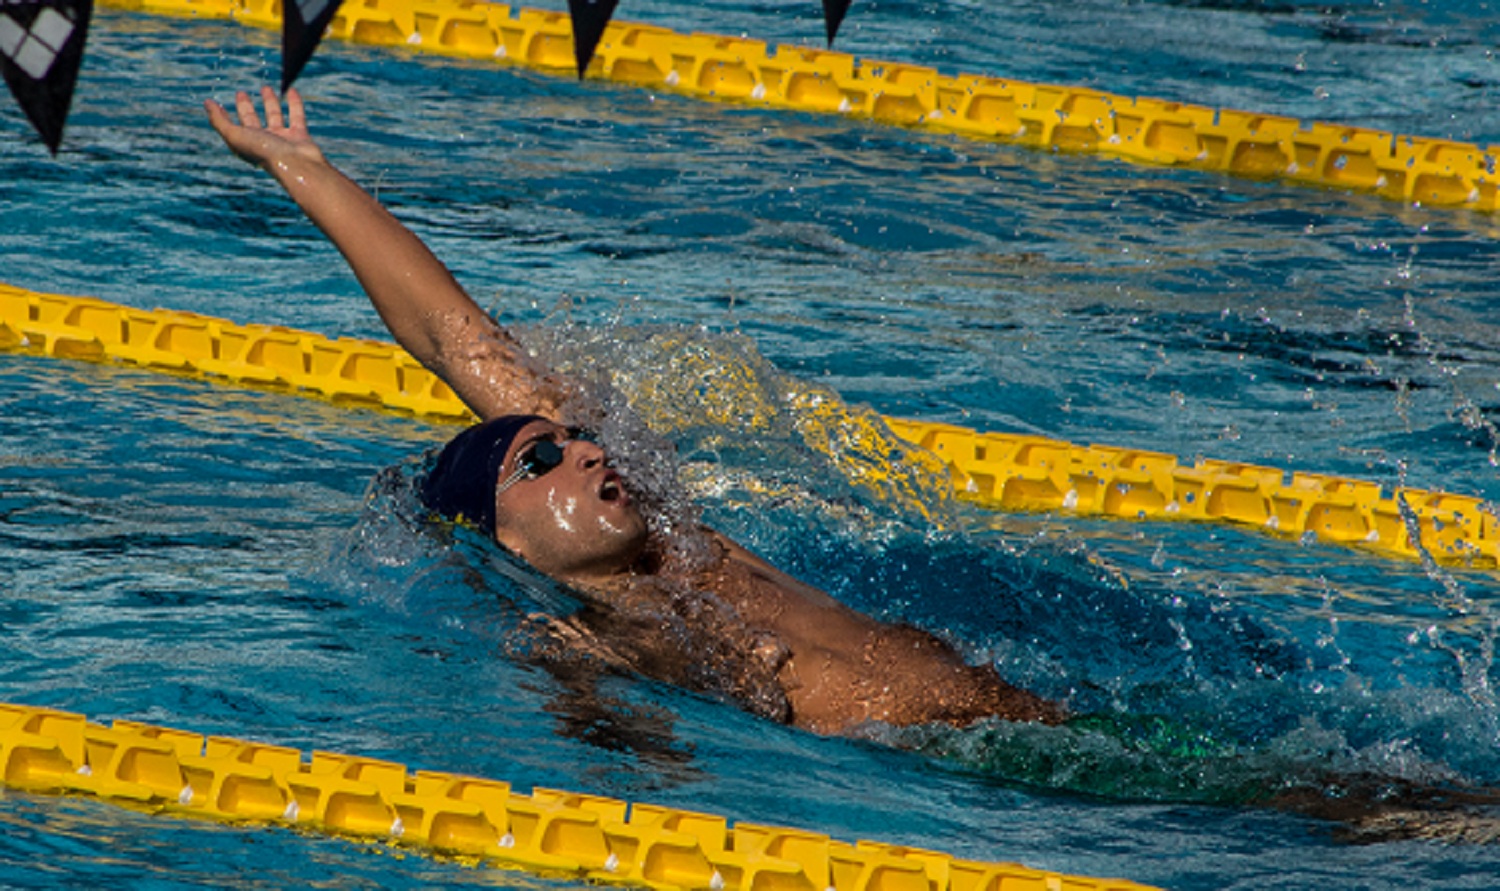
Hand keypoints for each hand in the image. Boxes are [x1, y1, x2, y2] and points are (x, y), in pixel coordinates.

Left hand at [204, 86, 325, 170]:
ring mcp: (282, 139)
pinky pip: (297, 116)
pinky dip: (294, 103)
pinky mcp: (299, 136)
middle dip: (246, 107)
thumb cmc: (264, 152)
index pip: (232, 126)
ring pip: (274, 116)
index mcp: (246, 143)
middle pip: (252, 121)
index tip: (216, 103)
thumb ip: (219, 120)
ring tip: (266, 87)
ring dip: (270, 102)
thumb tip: (207, 103)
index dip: (223, 115)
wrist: (296, 165)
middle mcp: (263, 141)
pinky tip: (292, 90)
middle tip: (241, 93)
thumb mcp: (235, 136)